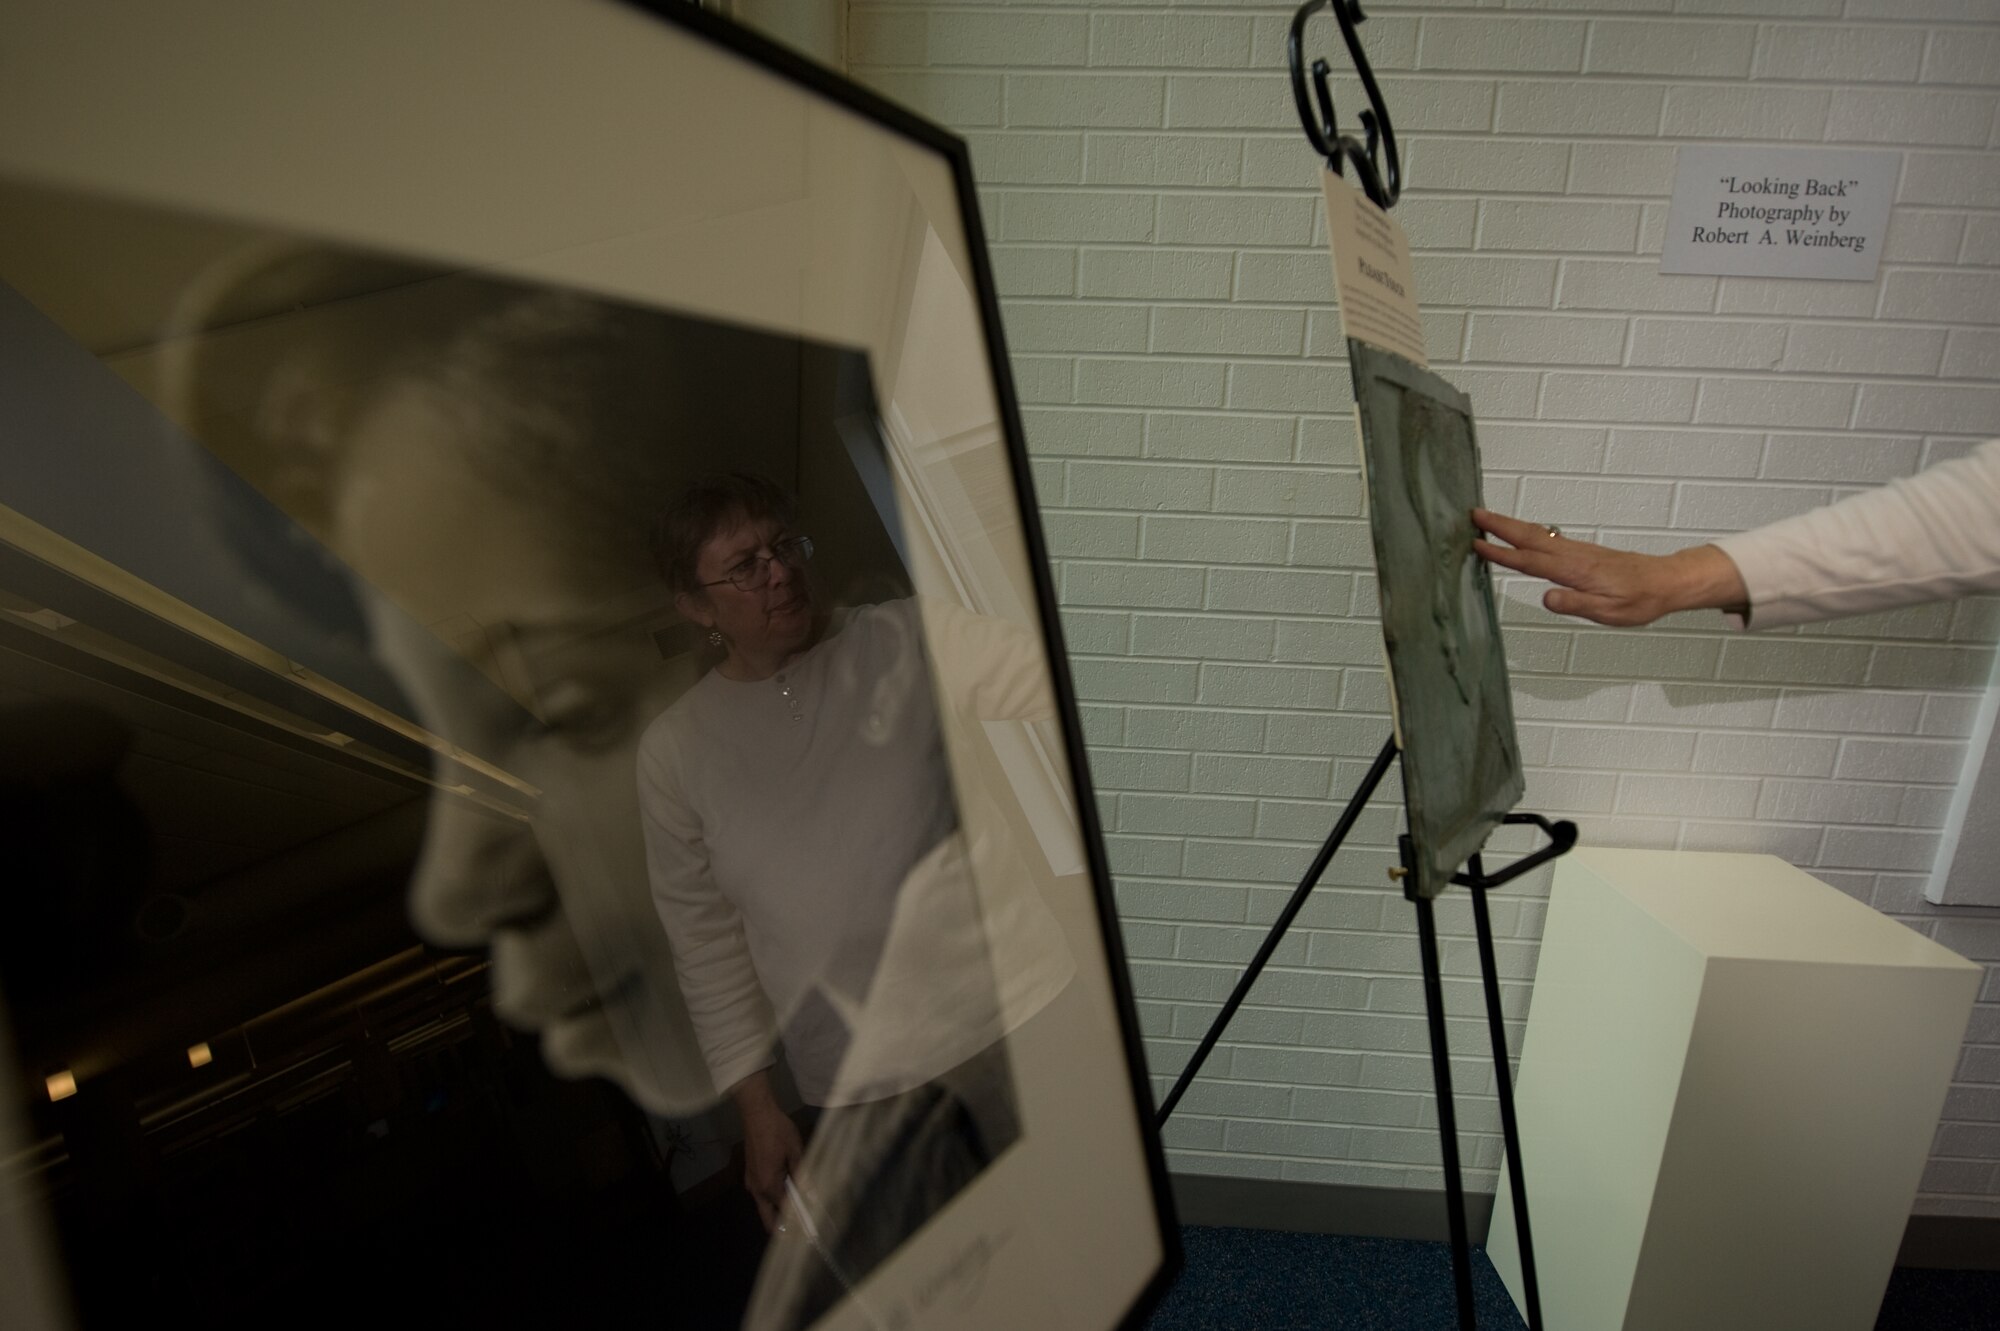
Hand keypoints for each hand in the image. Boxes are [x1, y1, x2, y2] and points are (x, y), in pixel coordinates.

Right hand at [732, 1071, 804, 1231]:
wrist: (757, 1113)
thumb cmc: (778, 1131)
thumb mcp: (795, 1151)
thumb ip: (803, 1175)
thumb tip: (812, 1196)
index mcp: (769, 1185)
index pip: (785, 1211)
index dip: (799, 1220)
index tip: (810, 1229)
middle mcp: (757, 1189)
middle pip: (768, 1216)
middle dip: (783, 1226)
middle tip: (801, 1230)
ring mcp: (751, 1181)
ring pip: (765, 1205)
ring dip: (779, 1209)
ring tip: (799, 1210)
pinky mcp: (751, 1173)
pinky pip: (763, 1192)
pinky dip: (774, 1197)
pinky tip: (788, 1191)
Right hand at [1471, 509, 1746, 627]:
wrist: (1666, 581)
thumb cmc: (1640, 599)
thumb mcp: (1609, 612)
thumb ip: (1576, 604)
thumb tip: (1545, 598)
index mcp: (1575, 571)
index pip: (1530, 561)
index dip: (1502, 553)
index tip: (1478, 544)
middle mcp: (1573, 555)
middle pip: (1530, 537)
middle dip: (1500, 526)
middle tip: (1473, 515)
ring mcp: (1578, 550)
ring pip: (1538, 534)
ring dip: (1512, 525)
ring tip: (1489, 519)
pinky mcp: (1583, 551)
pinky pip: (1548, 537)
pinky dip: (1529, 531)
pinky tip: (1524, 533)